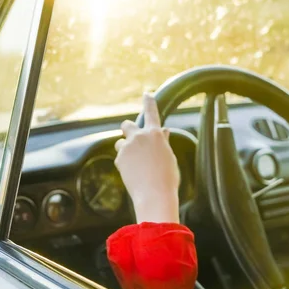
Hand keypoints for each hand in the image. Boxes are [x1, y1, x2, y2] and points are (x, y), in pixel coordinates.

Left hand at [114, 93, 180, 223]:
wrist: (155, 194)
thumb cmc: (167, 177)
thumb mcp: (169, 157)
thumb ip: (163, 143)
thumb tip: (164, 132)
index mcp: (156, 134)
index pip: (152, 112)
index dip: (149, 102)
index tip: (146, 94)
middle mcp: (140, 136)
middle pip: (127, 124)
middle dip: (127, 129)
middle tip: (131, 139)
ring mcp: (128, 147)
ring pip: (121, 143)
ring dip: (125, 149)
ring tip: (136, 164)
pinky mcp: (119, 159)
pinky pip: (120, 158)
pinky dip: (125, 164)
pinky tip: (133, 174)